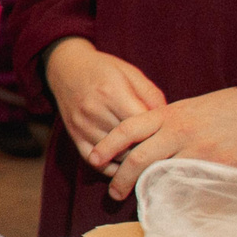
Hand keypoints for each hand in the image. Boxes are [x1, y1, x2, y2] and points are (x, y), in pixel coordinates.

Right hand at [43, 38, 164, 166]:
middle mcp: (94, 110)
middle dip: (148, 150)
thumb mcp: (132, 73)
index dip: (158, 134)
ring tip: (149, 162)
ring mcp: (82, 125)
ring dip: (132, 162)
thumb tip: (167, 123)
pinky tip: (126, 166)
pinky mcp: (74, 135)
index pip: (140, 124)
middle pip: (128, 142)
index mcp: (112, 92)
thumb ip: (152, 97)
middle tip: (164, 155)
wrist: (65, 68)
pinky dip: (112, 168)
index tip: (171, 139)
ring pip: (113, 155)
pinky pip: (95, 161)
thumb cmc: (104, 69)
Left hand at [86, 86, 236, 199]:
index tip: (93, 159)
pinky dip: (173, 195)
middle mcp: (179, 131)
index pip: (128, 129)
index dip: (107, 145)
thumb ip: (163, 124)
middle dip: (120, 179)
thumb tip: (139, 144)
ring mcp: (198, 150)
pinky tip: (166, 203)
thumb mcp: (187, 108)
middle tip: (113, 193)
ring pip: (161, 175)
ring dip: (144, 190)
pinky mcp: (217, 167)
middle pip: (139, 159)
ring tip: (136, 201)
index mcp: (168, 114)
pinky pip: (188, 185)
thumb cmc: (224, 109)